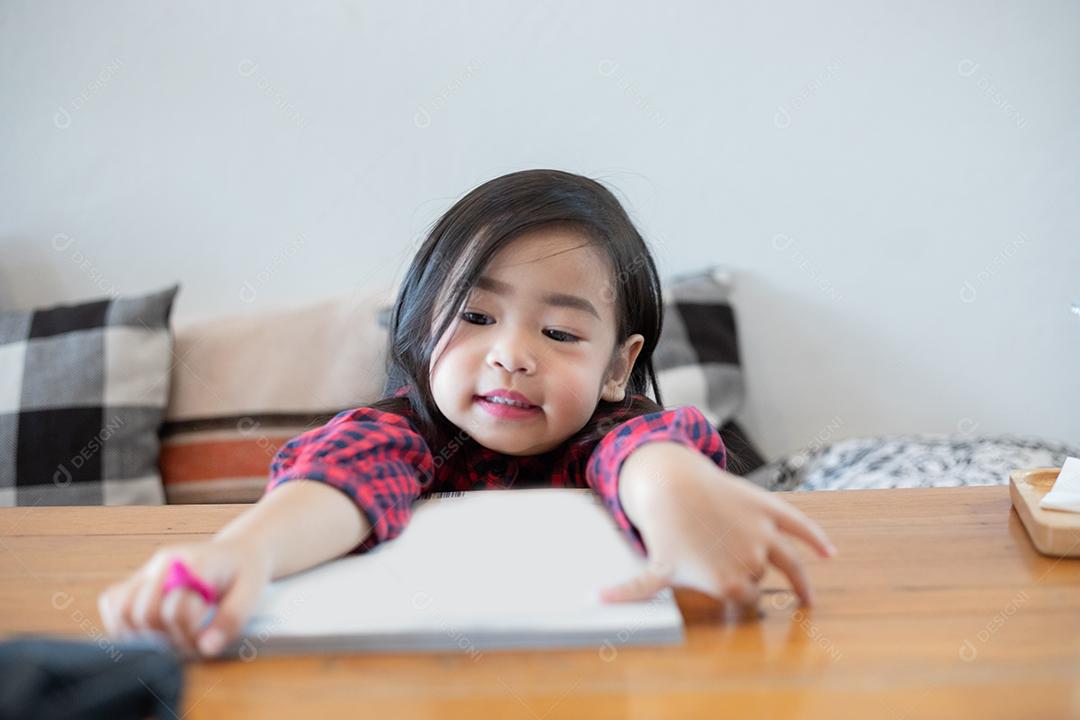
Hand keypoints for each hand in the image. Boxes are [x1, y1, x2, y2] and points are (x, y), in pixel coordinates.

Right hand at [98, 537, 271, 657]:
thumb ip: (230, 620)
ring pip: (121, 609)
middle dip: (168, 636)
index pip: (176, 607)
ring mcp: (149, 571)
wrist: (239, 552)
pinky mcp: (138, 580)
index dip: (190, 629)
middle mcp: (165, 564)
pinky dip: (123, 623)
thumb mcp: (250, 594)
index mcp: (195, 563)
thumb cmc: (244, 573)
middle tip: (191, 638)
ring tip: (171, 636)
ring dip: (143, 634)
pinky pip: (113, 601)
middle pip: (143, 613)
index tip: (207, 632)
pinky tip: (151, 631)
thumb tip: (207, 648)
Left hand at [600, 443, 836, 605]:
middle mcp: (752, 562)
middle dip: (756, 582)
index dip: (740, 601)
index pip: (744, 602)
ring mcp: (762, 535)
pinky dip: (816, 539)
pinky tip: (830, 552)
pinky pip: (799, 526)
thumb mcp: (650, 568)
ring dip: (802, 583)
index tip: (737, 603)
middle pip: (762, 580)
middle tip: (746, 581)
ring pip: (790, 563)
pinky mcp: (768, 508)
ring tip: (807, 599)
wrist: (667, 482)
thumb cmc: (660, 529)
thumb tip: (594, 600)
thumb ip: (633, 591)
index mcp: (728, 584)